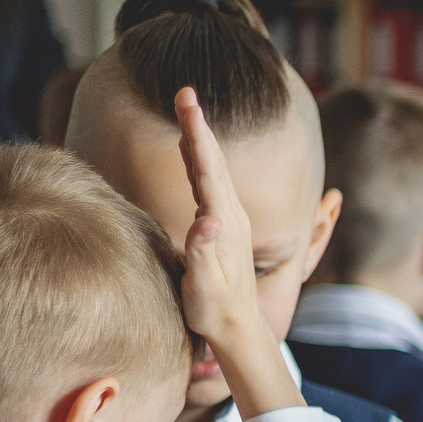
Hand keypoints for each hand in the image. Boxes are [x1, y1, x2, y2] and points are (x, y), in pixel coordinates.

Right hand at [172, 86, 300, 415]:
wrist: (238, 331)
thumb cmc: (217, 311)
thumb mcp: (208, 285)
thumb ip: (207, 253)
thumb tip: (209, 220)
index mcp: (226, 222)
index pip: (208, 169)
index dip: (196, 133)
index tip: (188, 102)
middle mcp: (231, 215)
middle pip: (212, 160)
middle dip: (197, 124)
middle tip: (184, 91)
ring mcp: (227, 220)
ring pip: (210, 169)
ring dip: (198, 137)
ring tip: (187, 110)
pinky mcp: (221, 228)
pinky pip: (207, 183)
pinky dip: (197, 160)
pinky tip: (190, 152)